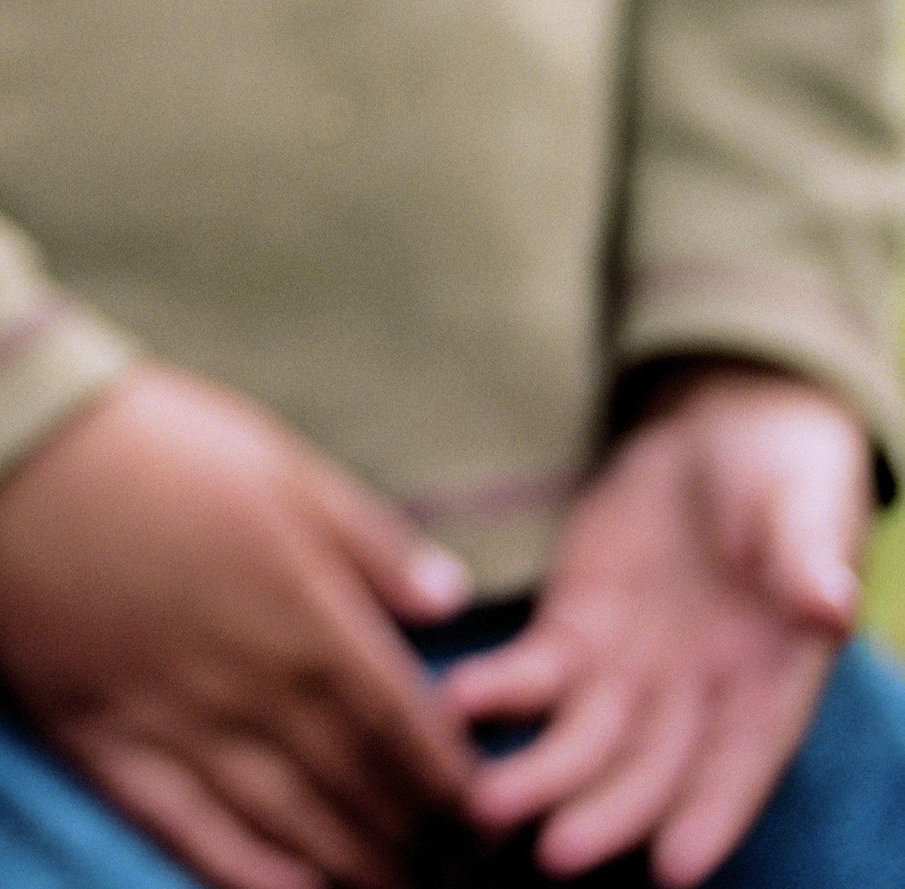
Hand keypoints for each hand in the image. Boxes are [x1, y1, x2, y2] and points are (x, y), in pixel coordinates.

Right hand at [0, 364, 477, 888]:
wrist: (8, 443)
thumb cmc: (151, 439)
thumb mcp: (279, 462)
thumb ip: (371, 539)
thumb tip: (453, 600)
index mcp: (307, 615)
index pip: (407, 728)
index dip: (451, 783)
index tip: (484, 812)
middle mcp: (253, 684)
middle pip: (358, 787)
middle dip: (415, 836)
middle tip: (452, 870)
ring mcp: (176, 719)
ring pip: (288, 822)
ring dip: (350, 866)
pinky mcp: (103, 738)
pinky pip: (187, 830)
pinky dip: (247, 874)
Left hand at [442, 362, 868, 883]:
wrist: (721, 436)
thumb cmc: (783, 481)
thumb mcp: (803, 509)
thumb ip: (806, 559)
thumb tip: (829, 601)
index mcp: (773, 681)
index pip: (744, 763)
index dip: (713, 815)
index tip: (675, 869)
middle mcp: (701, 695)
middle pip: (651, 769)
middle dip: (604, 813)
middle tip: (553, 852)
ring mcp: (632, 667)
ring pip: (582, 738)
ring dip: (537, 773)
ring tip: (483, 800)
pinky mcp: (574, 626)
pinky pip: (531, 671)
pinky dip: (496, 691)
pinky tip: (455, 702)